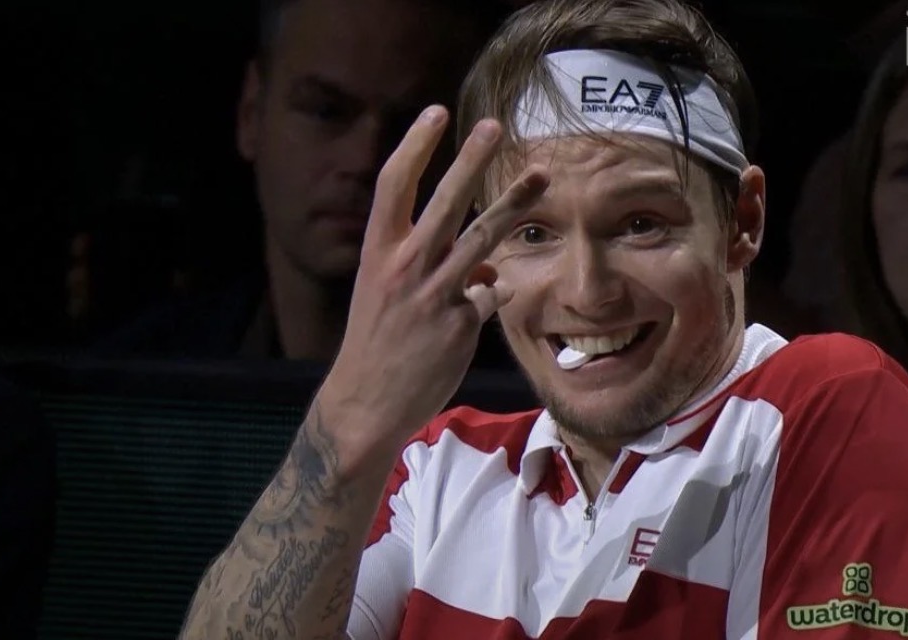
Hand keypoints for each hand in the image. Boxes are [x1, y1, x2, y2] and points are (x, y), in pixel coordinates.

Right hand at [318, 105, 548, 446]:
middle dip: (471, 159)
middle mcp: (404, 266)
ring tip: (541, 178)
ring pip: (482, 238)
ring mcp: (434, 294)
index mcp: (377, 252)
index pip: (393, 185)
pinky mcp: (460, 325)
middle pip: (444, 200)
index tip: (434, 113)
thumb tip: (486, 268)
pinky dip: (491, 296)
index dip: (413, 146)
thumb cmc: (376, 344)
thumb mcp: (386, 295)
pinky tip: (473, 315)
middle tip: (494, 126)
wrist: (366, 403)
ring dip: (514, 204)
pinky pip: (490, 294)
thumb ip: (431, 271)